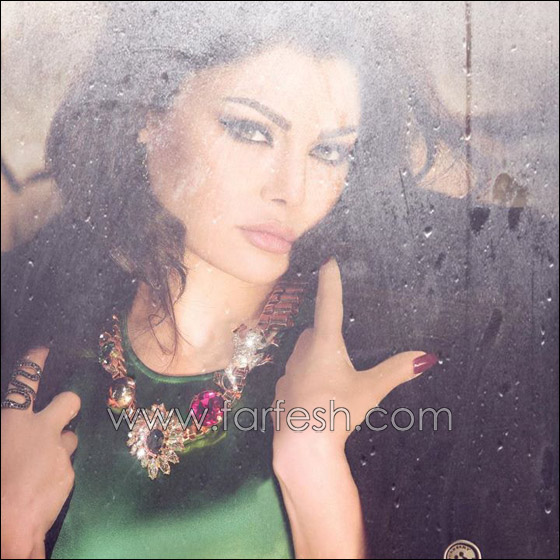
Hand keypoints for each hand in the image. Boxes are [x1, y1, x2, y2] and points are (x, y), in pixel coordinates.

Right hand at [1, 347, 80, 558]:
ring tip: (42, 464)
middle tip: (61, 413)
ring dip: (61, 445)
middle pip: (69, 401)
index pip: (25, 382)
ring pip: (70, 438)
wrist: (7, 528)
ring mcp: (59, 452)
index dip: (34, 362)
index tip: (43, 349)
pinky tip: (42, 490)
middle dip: (68, 403)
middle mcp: (42, 431)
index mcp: (14, 422)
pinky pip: (67, 467)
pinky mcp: (70, 475)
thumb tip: (11, 432)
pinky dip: (57, 474)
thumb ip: (8, 432)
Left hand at [271, 257, 438, 469]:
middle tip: (342, 347)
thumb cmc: (337, 411)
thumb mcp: (370, 390)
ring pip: (301, 354)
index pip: (329, 303)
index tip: (328, 261)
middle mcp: (301, 352)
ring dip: (314, 356)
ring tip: (331, 376)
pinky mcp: (280, 392)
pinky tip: (315, 397)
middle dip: (325, 333)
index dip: (330, 281)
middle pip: (314, 332)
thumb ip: (396, 371)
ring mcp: (287, 373)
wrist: (302, 445)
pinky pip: (294, 377)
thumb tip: (427, 357)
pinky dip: (304, 380)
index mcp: (324, 344)